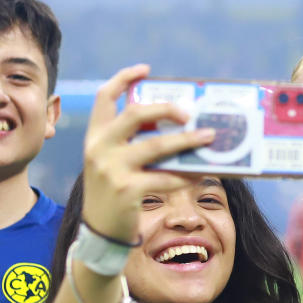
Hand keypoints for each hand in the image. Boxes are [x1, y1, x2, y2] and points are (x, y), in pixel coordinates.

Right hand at [80, 64, 216, 243]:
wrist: (99, 233)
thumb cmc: (112, 194)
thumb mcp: (109, 163)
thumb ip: (128, 143)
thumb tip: (172, 125)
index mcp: (94, 137)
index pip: (104, 98)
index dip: (123, 78)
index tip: (145, 69)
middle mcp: (99, 149)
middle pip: (134, 114)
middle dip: (165, 108)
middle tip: (188, 113)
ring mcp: (112, 170)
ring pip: (157, 145)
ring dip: (187, 140)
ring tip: (208, 137)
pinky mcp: (127, 190)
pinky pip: (165, 177)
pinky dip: (185, 174)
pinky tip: (200, 173)